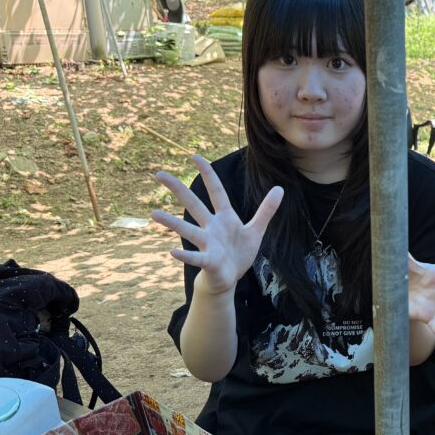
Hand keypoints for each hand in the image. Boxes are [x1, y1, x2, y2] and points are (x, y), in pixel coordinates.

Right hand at [151, 155, 283, 295]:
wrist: (230, 278)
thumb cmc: (239, 253)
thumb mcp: (256, 230)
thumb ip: (266, 210)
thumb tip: (280, 188)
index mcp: (225, 217)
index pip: (216, 191)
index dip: (208, 174)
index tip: (194, 156)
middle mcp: (212, 227)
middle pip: (194, 204)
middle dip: (178, 189)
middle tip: (159, 174)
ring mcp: (208, 244)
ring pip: (188, 230)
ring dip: (172, 222)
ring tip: (154, 213)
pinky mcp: (208, 262)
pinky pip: (196, 257)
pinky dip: (185, 255)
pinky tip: (172, 251)